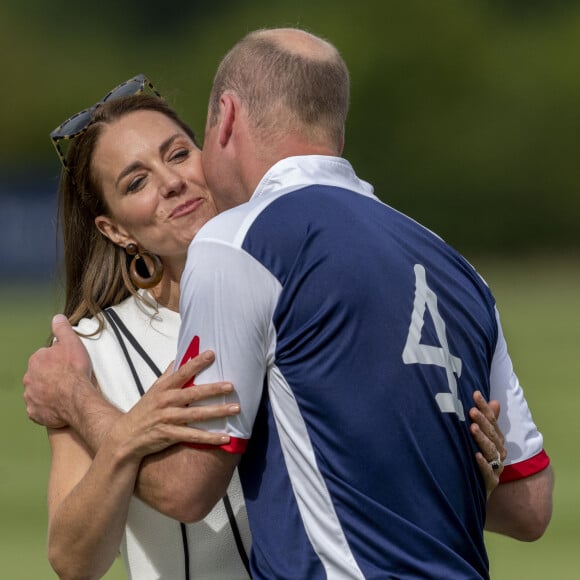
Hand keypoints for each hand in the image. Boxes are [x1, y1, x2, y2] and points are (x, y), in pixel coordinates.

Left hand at [23, 314, 92, 428]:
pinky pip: (39, 408)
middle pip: (40, 374)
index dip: (58, 360)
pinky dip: (47, 406)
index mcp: (37, 360)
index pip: (45, 357)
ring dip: (48, 391)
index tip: (68, 364)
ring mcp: (31, 396)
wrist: (77, 399)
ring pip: (38, 391)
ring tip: (65, 392)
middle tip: (68, 378)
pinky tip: (59, 404)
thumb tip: (57, 318)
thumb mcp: (72, 343)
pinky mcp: (35, 412)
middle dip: (51, 376)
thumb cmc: (75, 372)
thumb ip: (62, 329)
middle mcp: (29, 378)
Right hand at [108, 351, 240, 457]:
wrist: (125, 437)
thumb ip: (168, 374)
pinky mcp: (170, 435)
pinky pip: (194, 436)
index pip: (182, 372)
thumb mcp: (153, 390)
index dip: (197, 362)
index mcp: (164, 388)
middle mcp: (166, 401)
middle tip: (231, 386)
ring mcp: (168, 419)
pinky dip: (210, 438)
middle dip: (213, 389)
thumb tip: (179, 357)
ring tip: (236, 408)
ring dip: (218, 412)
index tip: (212, 354)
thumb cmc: (144, 411)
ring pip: (197, 414)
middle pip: (193, 393)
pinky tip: (225, 438)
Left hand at [469, 391, 506, 497]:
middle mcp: (499, 453)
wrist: (476, 491)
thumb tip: (495, 401)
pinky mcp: (490, 483)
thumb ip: (488, 422)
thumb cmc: (478, 461)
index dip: (485, 407)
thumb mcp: (482, 440)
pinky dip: (482, 464)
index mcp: (496, 441)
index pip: (492, 421)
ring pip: (491, 451)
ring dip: (482, 439)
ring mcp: (495, 468)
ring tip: (472, 428)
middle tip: (471, 410)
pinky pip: (488, 473)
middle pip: (492, 434)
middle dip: (482, 421)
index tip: (475, 393)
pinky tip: (476, 455)